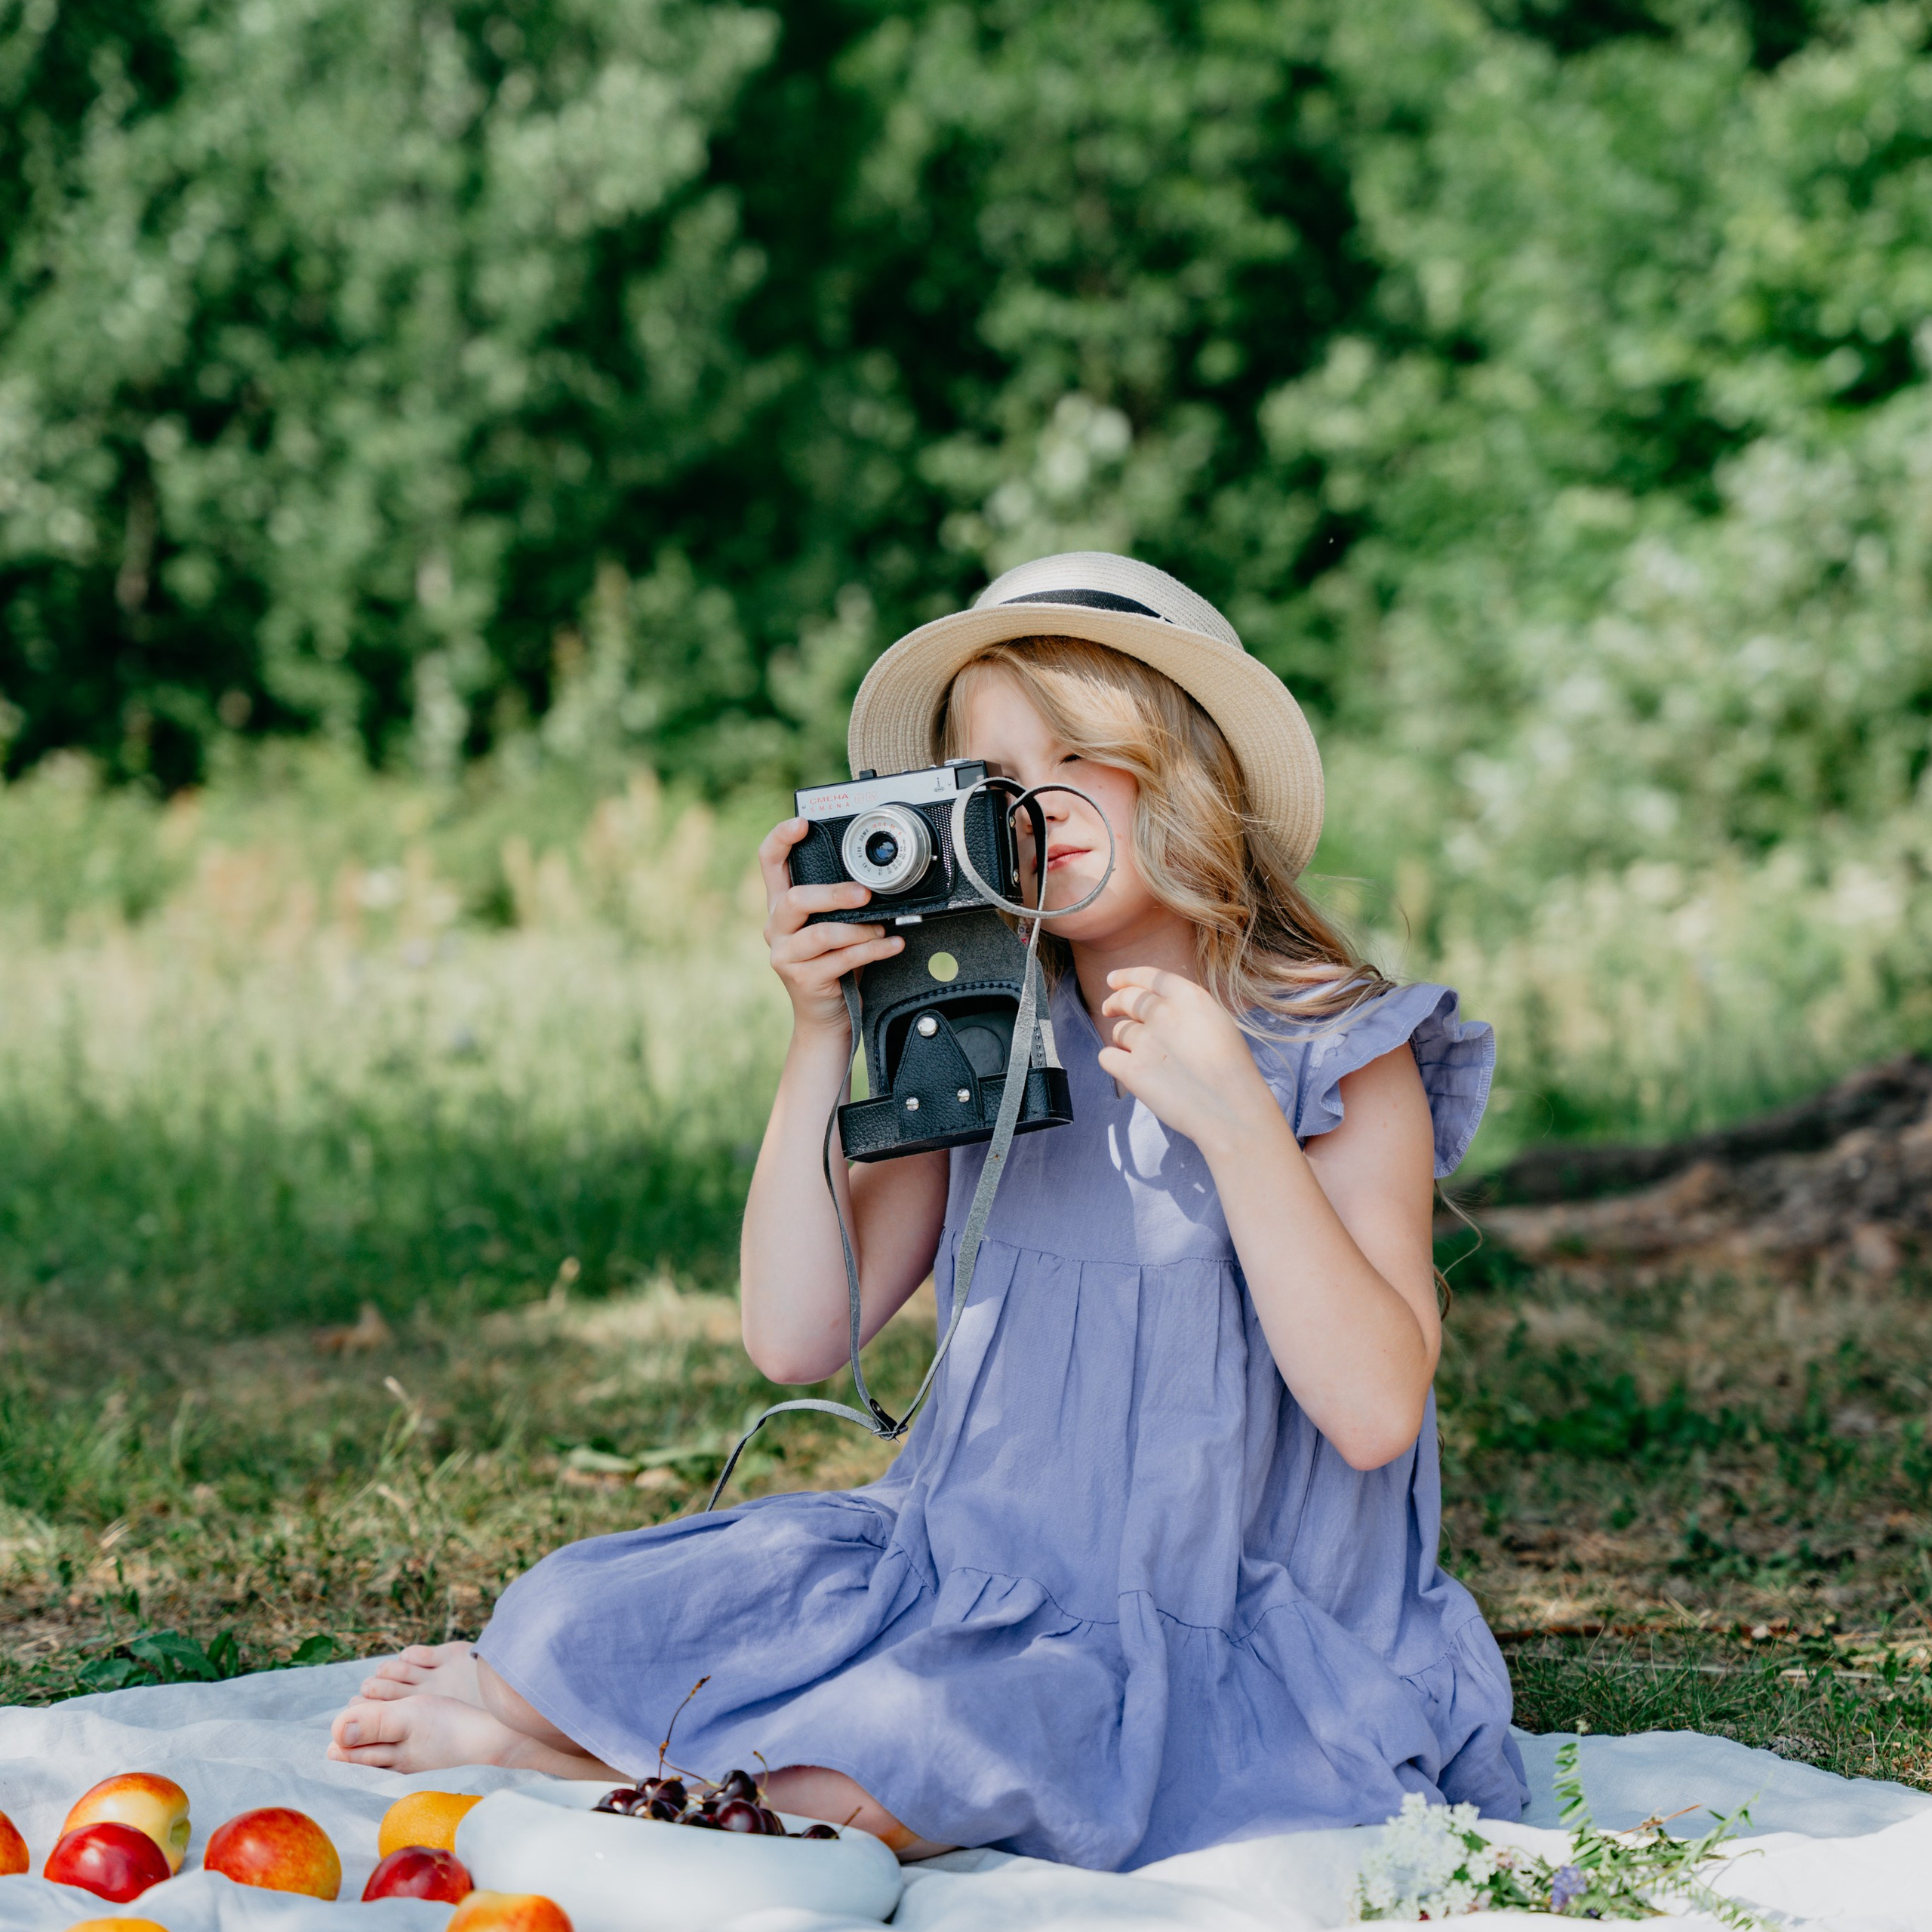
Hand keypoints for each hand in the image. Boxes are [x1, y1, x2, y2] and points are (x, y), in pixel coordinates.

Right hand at [758, 818, 903, 1036]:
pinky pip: (842, 960)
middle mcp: (776, 927)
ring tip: (881, 930)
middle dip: (834, 894)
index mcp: (780, 906)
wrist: (824, 1016)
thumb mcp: (830, 927)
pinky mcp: (802, 979)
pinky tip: (891, 945)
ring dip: (859, 930)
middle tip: (865, 894)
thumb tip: (874, 879)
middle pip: (796, 899)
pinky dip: (873, 951)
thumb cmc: (832, 964)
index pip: (769, 863)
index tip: (801, 824)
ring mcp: (785, 955)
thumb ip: (838, 903)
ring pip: (822, 933)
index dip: (780, 839)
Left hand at [1096, 967, 1280, 1154]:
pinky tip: (1127, 1069)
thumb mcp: (1218, 1022)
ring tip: (1144, 1057)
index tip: (1113, 980)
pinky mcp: (1132, 1070)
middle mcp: (1162, 1012)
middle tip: (1108, 1008)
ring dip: (1124, 1040)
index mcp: (1188, 997)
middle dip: (1114, 1002)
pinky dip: (1114, 1061)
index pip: (1148, 976)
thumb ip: (1187, 1009)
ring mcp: (1145, 1041)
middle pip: (1126, 999)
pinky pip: (1107, 1057)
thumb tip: (1160, 1006)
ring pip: (1118, 1032)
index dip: (1126, 976)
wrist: (1231, 1109)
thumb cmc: (1232, 1070)